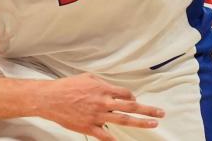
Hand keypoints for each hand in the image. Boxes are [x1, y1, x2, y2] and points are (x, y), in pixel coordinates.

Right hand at [38, 74, 163, 140]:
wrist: (50, 98)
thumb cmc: (67, 87)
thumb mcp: (87, 77)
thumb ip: (102, 83)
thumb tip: (114, 89)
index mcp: (103, 89)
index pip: (126, 94)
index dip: (133, 97)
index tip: (135, 100)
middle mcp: (103, 102)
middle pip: (131, 106)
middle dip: (148, 110)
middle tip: (161, 113)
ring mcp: (97, 116)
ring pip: (124, 120)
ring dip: (141, 122)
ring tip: (153, 123)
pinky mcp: (89, 126)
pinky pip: (106, 135)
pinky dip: (115, 139)